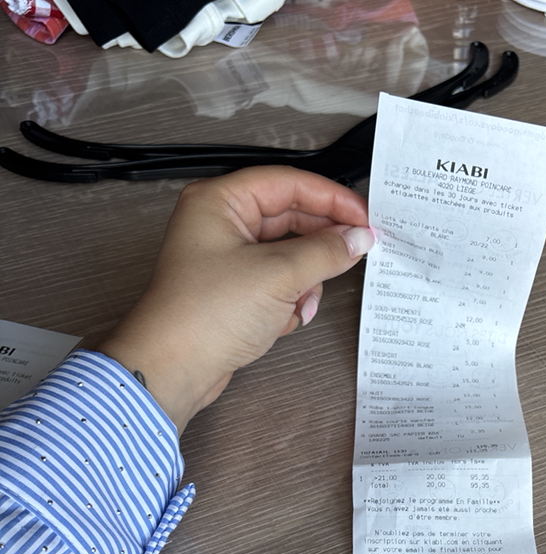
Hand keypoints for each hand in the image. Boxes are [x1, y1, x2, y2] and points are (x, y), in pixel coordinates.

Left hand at [96, 166, 373, 432]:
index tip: (364, 216)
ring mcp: (227, 259)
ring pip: (288, 253)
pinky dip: (291, 298)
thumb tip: (359, 237)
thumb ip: (326, 251)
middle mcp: (221, 224)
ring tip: (307, 299)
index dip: (331, 198)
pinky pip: (278, 282)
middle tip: (357, 251)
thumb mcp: (278, 275)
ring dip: (307, 277)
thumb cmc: (205, 315)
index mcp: (220, 201)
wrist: (173, 369)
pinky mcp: (234, 291)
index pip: (288, 184)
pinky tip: (291, 317)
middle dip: (322, 242)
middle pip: (290, 218)